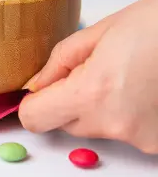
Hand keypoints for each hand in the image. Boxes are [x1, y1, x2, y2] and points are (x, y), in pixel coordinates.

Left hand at [19, 0, 157, 153]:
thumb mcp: (100, 32)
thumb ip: (59, 63)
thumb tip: (36, 85)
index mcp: (92, 92)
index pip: (34, 118)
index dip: (32, 104)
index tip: (40, 91)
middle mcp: (114, 124)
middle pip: (63, 124)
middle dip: (68, 101)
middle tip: (92, 73)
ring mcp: (139, 138)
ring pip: (91, 128)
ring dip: (96, 106)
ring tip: (123, 78)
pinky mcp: (156, 144)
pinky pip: (119, 131)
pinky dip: (120, 113)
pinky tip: (140, 90)